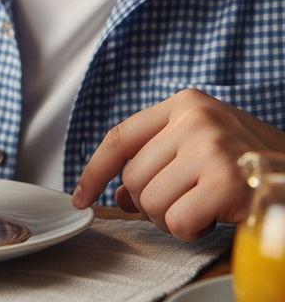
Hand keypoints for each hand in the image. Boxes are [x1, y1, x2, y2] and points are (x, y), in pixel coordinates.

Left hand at [72, 88, 284, 239]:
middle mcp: (194, 118)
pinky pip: (178, 221)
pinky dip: (190, 230)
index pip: (120, 136)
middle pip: (133, 176)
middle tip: (182, 204)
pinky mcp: (226, 181)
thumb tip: (119, 194)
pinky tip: (213, 218)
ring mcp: (210, 147)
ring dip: (171, 218)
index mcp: (184, 103)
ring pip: (151, 201)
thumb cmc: (252, 162)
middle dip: (150, 202)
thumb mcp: (203, 144)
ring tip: (201, 208)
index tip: (81, 195)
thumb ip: (159, 159)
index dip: (94, 169)